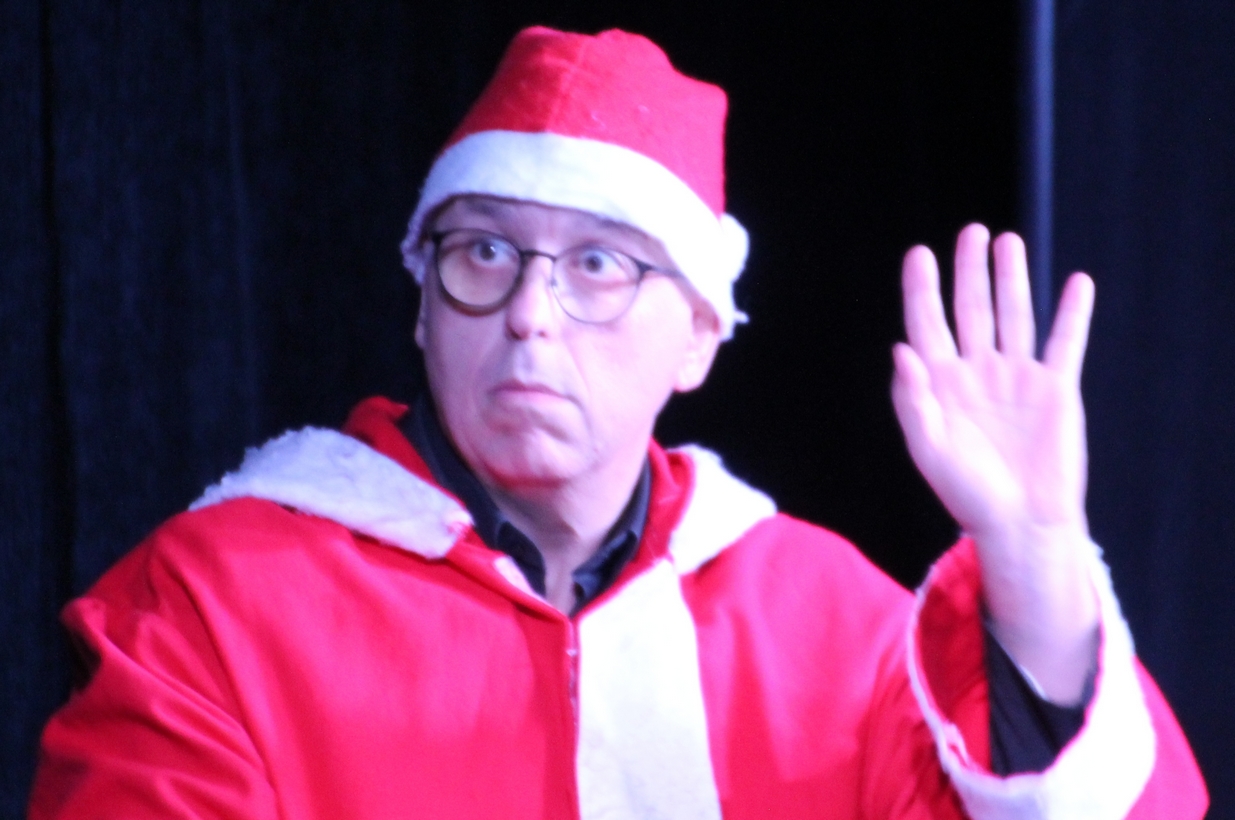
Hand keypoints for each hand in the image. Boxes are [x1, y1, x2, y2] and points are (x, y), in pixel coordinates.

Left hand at [892, 224, 1097, 703]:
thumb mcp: (929, 448)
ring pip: (1013, 316)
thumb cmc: (967, 493)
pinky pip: (1065, 343)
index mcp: (940, 384)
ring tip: (1008, 241)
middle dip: (970, 271)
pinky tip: (1076, 282)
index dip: (922, 290)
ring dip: (1012, 279)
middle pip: (972, 310)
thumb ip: (912, 399)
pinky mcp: (1055, 389)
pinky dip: (1071, 313)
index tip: (919, 254)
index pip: (928, 325)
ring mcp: (1017, 378)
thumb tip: (901, 349)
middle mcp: (977, 373)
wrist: (1020, 524)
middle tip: (971, 232)